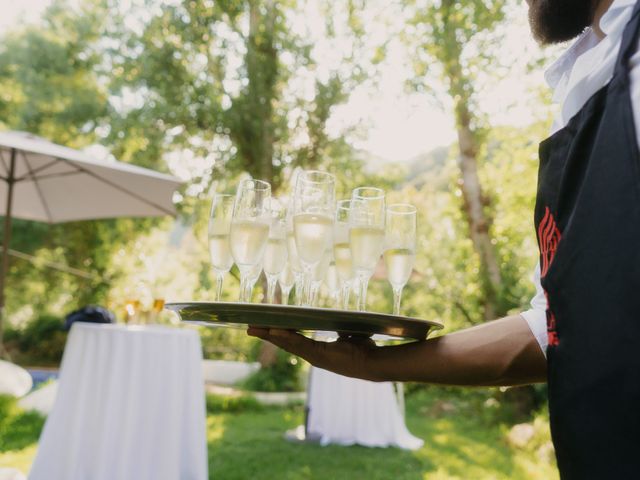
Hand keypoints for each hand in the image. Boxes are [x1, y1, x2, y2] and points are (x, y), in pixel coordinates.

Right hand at [247, 328, 379, 380]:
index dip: (278, 336)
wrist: (374, 363)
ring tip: (254, 329)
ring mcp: (314, 357)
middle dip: (266, 335)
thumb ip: (340, 331)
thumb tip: (339, 324)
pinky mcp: (319, 355)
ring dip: (270, 335)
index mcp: (317, 352)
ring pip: (287, 344)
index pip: (293, 343)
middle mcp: (312, 356)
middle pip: (284, 344)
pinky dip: (285, 337)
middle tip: (249, 328)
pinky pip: (298, 344)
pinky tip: (274, 331)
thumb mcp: (347, 337)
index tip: (265, 328)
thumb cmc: (365, 350)